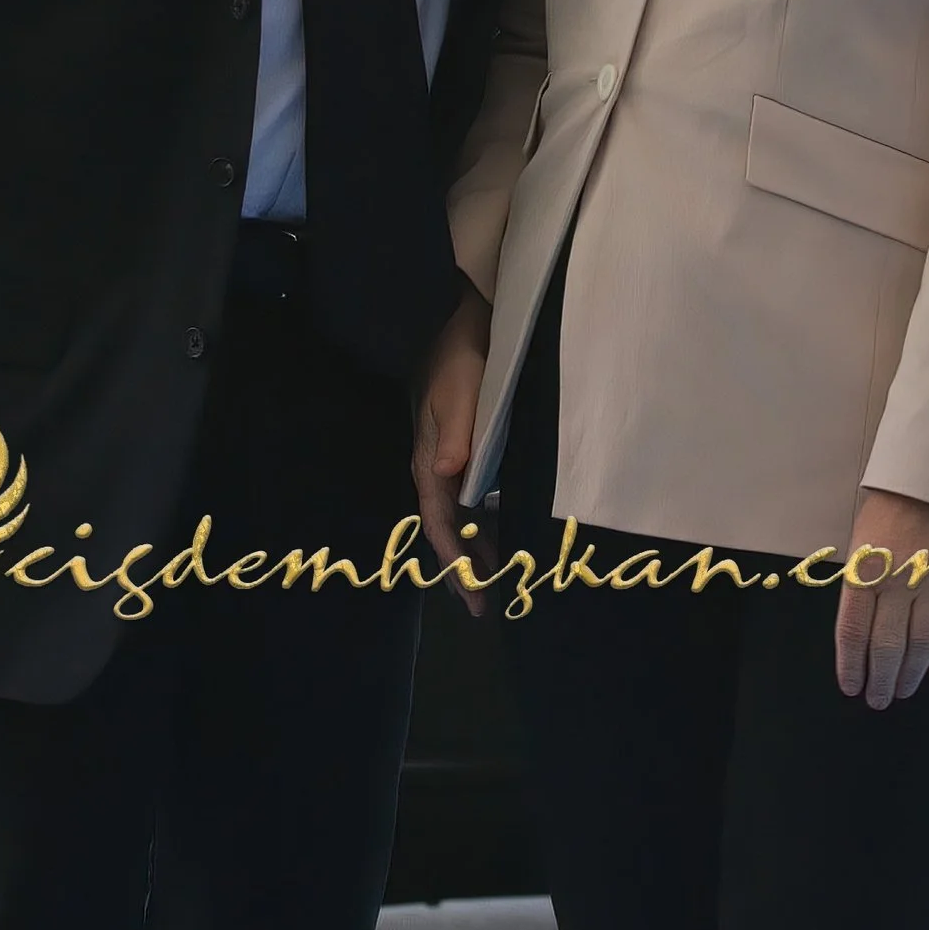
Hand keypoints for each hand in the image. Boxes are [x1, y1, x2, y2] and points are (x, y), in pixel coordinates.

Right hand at [412, 283, 491, 571]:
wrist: (459, 322)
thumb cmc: (461, 357)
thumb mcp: (460, 393)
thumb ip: (456, 434)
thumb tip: (446, 474)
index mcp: (429, 460)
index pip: (439, 524)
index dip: (455, 562)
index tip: (473, 596)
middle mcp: (435, 466)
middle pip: (445, 529)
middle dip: (460, 569)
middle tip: (482, 607)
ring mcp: (447, 459)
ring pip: (457, 518)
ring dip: (473, 550)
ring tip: (494, 583)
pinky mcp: (462, 448)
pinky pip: (469, 500)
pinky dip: (482, 523)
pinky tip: (499, 536)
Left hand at [834, 486, 928, 709]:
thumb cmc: (892, 502)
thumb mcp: (862, 539)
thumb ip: (861, 581)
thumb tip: (861, 627)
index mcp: (864, 569)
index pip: (853, 632)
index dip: (852, 666)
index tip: (852, 687)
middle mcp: (897, 582)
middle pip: (887, 647)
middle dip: (881, 679)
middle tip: (878, 700)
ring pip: (922, 645)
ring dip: (912, 674)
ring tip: (904, 690)